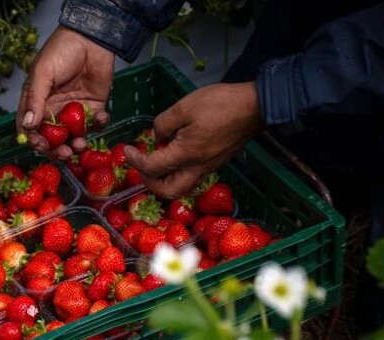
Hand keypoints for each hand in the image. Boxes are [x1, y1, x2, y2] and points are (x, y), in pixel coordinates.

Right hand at [17, 26, 115, 159]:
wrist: (91, 37)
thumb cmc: (61, 50)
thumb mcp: (43, 73)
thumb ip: (35, 100)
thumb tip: (28, 126)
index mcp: (37, 102)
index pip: (31, 129)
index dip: (35, 141)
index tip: (42, 146)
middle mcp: (54, 110)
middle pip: (53, 139)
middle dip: (58, 150)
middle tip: (66, 154)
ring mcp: (74, 111)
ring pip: (74, 137)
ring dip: (77, 144)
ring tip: (81, 144)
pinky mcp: (93, 107)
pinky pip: (95, 124)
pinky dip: (98, 125)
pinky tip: (101, 117)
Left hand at [123, 82, 263, 198]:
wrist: (255, 107)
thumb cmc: (221, 104)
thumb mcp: (185, 106)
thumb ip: (164, 123)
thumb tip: (156, 136)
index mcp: (186, 155)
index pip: (152, 167)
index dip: (135, 160)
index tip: (127, 150)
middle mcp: (197, 168)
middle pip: (168, 191)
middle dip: (149, 183)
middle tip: (141, 166)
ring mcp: (208, 168)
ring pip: (181, 188)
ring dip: (163, 181)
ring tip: (156, 163)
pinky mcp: (215, 163)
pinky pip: (191, 178)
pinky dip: (177, 174)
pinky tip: (174, 156)